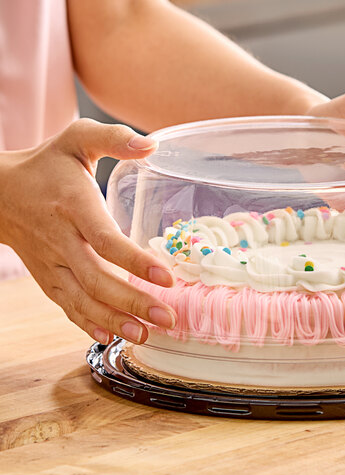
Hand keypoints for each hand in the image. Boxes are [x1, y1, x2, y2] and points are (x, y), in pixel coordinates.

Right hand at [0, 119, 176, 344]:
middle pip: (97, 278)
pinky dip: (87, 322)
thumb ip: (114, 138)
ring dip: (114, 319)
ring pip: (81, 298)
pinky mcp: (47, 276)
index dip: (135, 261)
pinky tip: (111, 335)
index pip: (105, 239)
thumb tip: (153, 145)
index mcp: (73, 206)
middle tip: (168, 318)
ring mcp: (51, 262)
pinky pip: (66, 305)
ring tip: (146, 334)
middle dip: (133, 302)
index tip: (167, 277)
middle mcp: (61, 239)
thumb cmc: (48, 164)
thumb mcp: (77, 139)